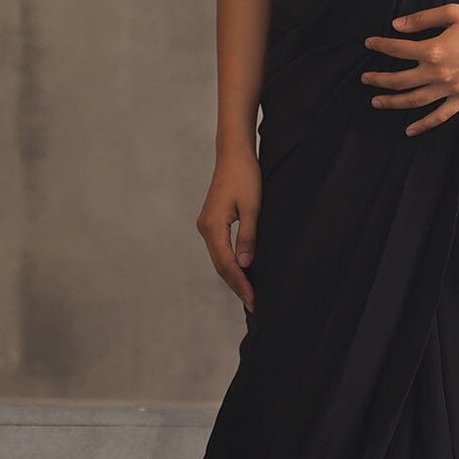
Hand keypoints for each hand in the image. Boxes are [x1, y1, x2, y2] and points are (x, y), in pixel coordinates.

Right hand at [197, 145, 260, 307]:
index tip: (253, 299)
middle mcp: (205, 228)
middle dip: (236, 285)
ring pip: (219, 258)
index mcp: (213, 227)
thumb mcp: (252, 208)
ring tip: (248, 293)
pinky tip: (241, 271)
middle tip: (253, 303)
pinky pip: (219, 249)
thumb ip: (248, 237)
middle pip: (220, 265)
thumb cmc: (244, 176)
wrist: (234, 154)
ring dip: (233, 276)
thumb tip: (245, 264)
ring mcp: (207, 225)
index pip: (227, 264)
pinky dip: (230, 263)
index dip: (240, 283)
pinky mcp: (212, 221)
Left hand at [362, 2, 458, 135]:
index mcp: (433, 49)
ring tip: (376, 102)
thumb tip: (396, 25)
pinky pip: (440, 116)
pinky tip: (409, 130)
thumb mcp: (452, 12)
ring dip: (393, 102)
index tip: (369, 44)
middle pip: (400, 80)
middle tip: (365, 79)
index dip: (380, 46)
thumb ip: (422, 19)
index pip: (397, 50)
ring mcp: (451, 89)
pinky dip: (423, 125)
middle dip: (379, 79)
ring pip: (414, 100)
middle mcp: (438, 73)